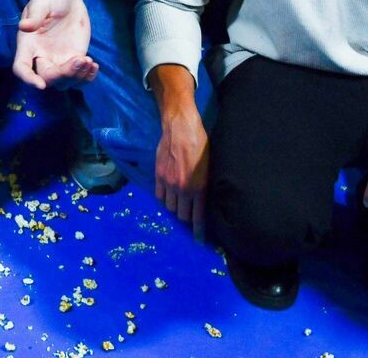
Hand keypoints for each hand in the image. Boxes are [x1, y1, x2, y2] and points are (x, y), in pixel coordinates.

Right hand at [12, 0, 97, 89]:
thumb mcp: (42, 2)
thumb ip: (34, 15)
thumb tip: (24, 26)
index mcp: (28, 45)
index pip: (21, 67)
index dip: (28, 79)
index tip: (41, 85)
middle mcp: (41, 56)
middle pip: (48, 78)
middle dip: (64, 74)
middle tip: (81, 59)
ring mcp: (58, 60)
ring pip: (64, 82)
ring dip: (78, 77)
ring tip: (89, 61)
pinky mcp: (73, 59)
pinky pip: (78, 77)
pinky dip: (87, 77)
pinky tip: (94, 65)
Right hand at [154, 104, 209, 240]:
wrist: (180, 127)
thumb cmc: (200, 144)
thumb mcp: (209, 167)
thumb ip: (204, 186)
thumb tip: (203, 201)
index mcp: (198, 188)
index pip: (197, 217)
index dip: (198, 231)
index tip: (199, 240)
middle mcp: (182, 189)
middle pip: (181, 215)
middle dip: (186, 217)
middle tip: (190, 213)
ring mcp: (168, 183)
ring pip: (169, 207)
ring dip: (175, 207)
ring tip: (179, 201)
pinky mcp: (158, 175)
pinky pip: (159, 196)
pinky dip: (164, 198)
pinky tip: (169, 193)